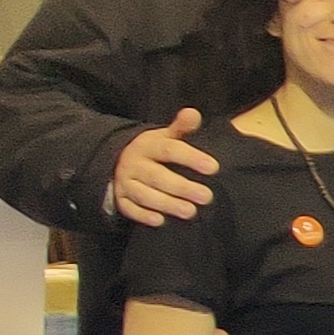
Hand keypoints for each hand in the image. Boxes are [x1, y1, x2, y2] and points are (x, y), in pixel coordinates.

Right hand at [109, 107, 219, 226]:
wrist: (119, 161)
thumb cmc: (154, 151)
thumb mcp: (166, 136)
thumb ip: (181, 127)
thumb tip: (193, 113)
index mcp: (148, 146)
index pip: (169, 150)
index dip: (191, 158)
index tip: (214, 168)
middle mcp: (134, 164)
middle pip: (157, 176)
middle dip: (182, 187)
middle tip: (207, 196)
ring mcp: (125, 182)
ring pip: (144, 194)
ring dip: (167, 204)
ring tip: (190, 212)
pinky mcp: (120, 199)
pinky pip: (128, 208)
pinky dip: (143, 215)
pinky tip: (160, 221)